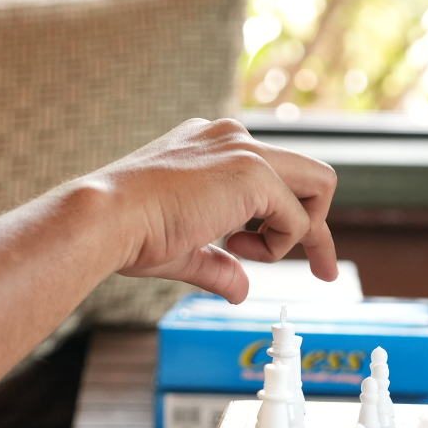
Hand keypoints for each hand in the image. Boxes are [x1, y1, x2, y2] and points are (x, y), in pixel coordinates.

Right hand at [83, 117, 338, 302]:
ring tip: (245, 251)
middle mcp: (232, 138)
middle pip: (308, 173)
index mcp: (212, 146)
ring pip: (319, 184)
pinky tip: (234, 248)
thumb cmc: (128, 231)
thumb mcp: (184, 249)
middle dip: (319, 223)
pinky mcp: (254, 172)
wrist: (106, 218)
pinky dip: (278, 245)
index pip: (270, 175)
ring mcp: (245, 150)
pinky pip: (297, 218)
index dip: (286, 216)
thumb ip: (218, 264)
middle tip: (321, 268)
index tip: (283, 254)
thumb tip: (239, 289)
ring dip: (299, 232)